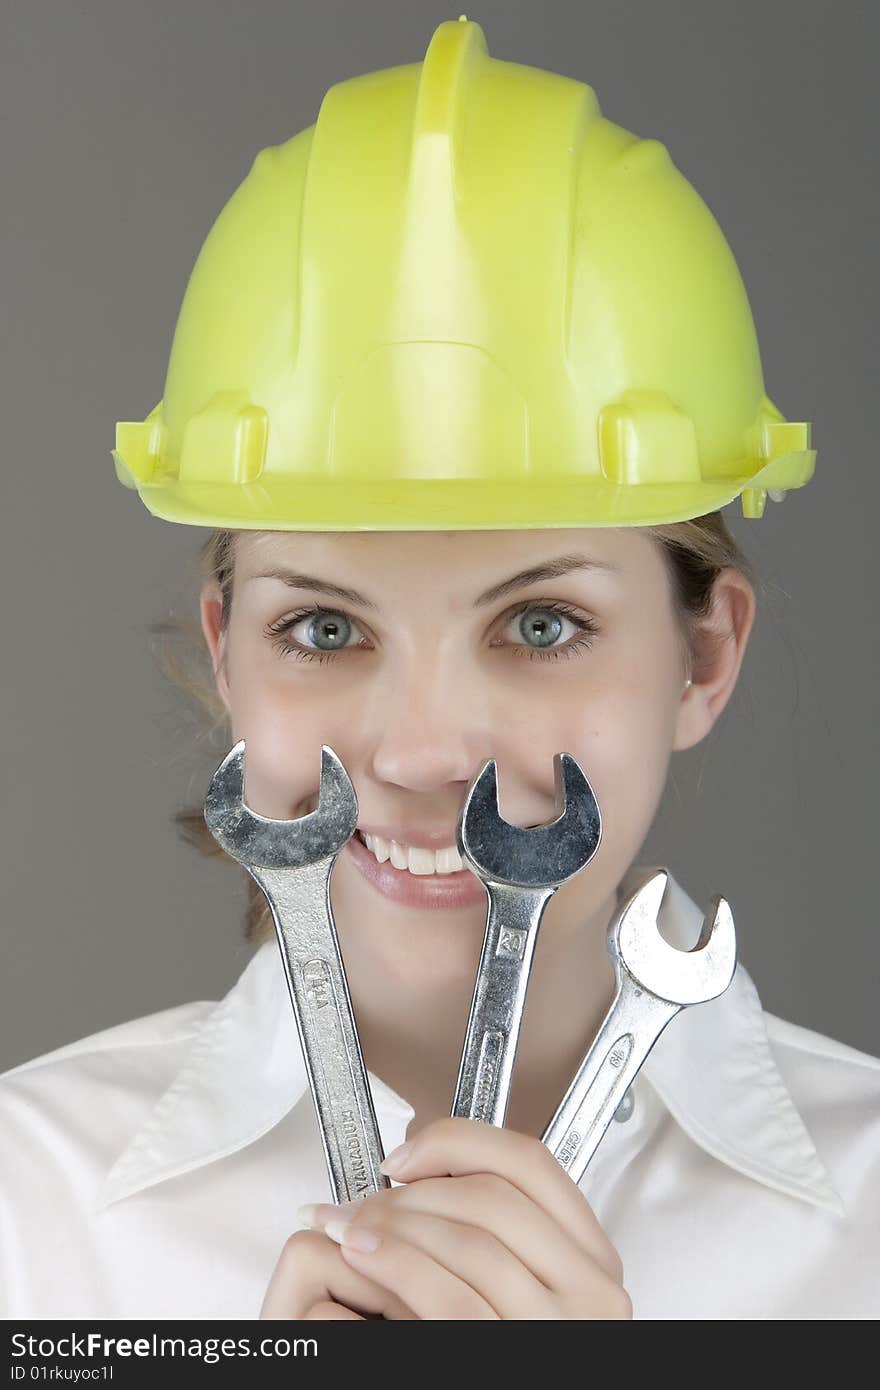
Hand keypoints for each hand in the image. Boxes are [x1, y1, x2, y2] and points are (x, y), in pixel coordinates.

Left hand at [288, 1116, 632, 1319]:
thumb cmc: (506, 1341)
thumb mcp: (523, 1282)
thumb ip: (496, 1228)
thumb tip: (418, 1165)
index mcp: (592, 1256)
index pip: (530, 1163)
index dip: (457, 1142)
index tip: (405, 1155)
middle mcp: (590, 1292)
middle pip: (492, 1198)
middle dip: (414, 1190)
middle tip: (364, 1199)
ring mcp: (554, 1329)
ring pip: (468, 1242)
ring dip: (394, 1224)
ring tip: (350, 1225)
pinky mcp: (510, 1357)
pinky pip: (447, 1295)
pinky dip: (395, 1263)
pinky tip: (362, 1254)